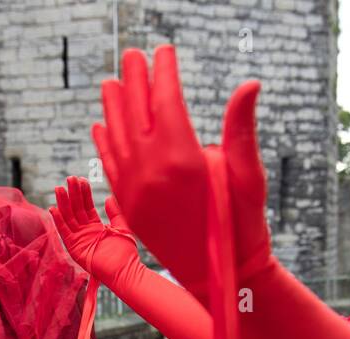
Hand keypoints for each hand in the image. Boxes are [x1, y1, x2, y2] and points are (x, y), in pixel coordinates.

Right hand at [50, 176, 139, 287]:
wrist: (124, 271)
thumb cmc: (126, 253)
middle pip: (76, 209)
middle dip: (73, 194)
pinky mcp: (74, 248)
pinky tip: (54, 209)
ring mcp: (79, 240)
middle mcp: (85, 232)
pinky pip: (64, 233)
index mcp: (96, 227)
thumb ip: (115, 213)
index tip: (81, 179)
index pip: (87, 206)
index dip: (84, 193)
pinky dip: (59, 221)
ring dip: (63, 203)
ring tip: (59, 188)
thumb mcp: (122, 228)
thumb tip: (108, 198)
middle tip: (69, 178)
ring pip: (68, 218)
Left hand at [93, 47, 272, 290]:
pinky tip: (100, 126)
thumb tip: (249, 84)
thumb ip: (242, 129)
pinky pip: (109, 167)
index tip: (164, 50)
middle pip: (134, 113)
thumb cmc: (244, 225)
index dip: (163, 71)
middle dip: (134, 80)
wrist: (222, 277)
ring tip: (111, 83)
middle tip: (132, 54)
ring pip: (114, 138)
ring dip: (111, 108)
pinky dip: (103, 143)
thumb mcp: (249, 175)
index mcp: (182, 159)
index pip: (164, 100)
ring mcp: (135, 191)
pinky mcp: (130, 207)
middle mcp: (151, 172)